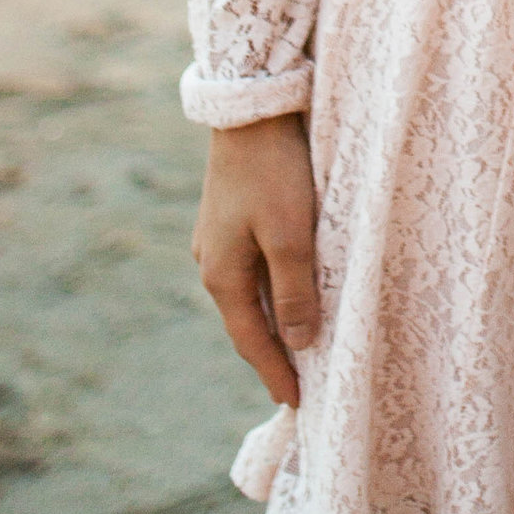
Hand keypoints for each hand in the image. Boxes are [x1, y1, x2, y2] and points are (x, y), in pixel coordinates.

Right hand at [193, 113, 319, 404]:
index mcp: (223, 275)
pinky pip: (252, 269)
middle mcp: (213, 262)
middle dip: (272, 353)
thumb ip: (294, 291)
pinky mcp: (231, 217)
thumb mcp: (291, 235)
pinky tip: (290, 290)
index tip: (296, 404)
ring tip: (299, 345)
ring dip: (273, 320)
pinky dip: (272, 290)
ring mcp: (218, 239)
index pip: (253, 340)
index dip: (275, 372)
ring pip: (250, 295)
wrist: (250, 109)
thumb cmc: (274, 172)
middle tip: (300, 384)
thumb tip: (298, 343)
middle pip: (248, 321)